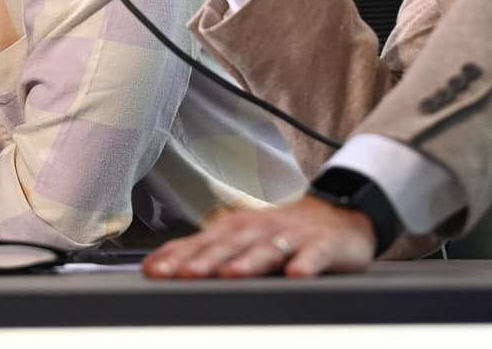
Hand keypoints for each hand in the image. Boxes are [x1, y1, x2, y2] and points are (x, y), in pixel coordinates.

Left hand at [142, 195, 375, 278]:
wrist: (338, 215)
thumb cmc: (283, 233)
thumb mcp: (243, 238)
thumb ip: (206, 252)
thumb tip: (158, 266)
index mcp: (236, 228)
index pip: (201, 242)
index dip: (177, 256)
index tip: (153, 272)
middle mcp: (260, 228)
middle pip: (229, 245)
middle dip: (204, 260)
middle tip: (182, 275)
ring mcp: (292, 235)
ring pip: (268, 249)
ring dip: (249, 261)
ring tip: (231, 275)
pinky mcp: (323, 244)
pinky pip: (315, 254)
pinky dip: (306, 263)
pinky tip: (297, 274)